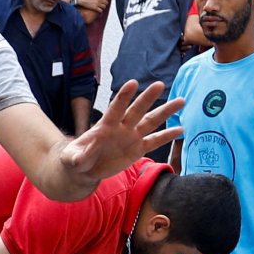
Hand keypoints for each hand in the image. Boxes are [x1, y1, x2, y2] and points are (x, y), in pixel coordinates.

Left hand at [63, 79, 183, 181]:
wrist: (84, 170)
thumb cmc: (75, 160)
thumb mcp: (72, 159)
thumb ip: (80, 156)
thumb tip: (88, 152)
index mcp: (105, 126)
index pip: (116, 108)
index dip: (124, 97)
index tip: (133, 83)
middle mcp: (121, 127)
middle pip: (137, 110)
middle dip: (147, 98)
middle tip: (160, 84)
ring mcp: (131, 137)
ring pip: (150, 122)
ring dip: (165, 112)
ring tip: (181, 101)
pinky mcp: (137, 150)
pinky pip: (154, 142)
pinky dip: (167, 136)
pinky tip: (180, 129)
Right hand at [73, 0, 109, 14]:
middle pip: (106, 2)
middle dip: (105, 3)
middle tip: (103, 3)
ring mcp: (97, 4)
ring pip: (104, 7)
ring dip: (103, 7)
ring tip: (101, 6)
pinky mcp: (94, 8)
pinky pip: (100, 10)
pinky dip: (100, 10)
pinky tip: (99, 9)